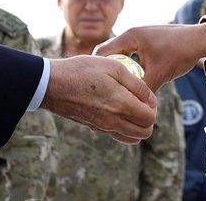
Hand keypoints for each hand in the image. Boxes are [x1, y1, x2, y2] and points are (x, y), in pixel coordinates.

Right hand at [41, 55, 157, 143]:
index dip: (154, 107)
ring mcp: (103, 127)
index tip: (148, 95)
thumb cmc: (82, 70)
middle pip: (144, 133)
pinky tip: (117, 109)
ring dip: (137, 125)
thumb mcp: (113, 67)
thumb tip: (151, 98)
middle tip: (142, 101)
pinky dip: (124, 127)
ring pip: (131, 138)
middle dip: (149, 118)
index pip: (150, 118)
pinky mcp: (94, 128)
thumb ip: (137, 84)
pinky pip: (117, 135)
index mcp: (121, 105)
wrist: (52, 84)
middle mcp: (113, 121)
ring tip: (132, 105)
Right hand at [95, 23, 205, 91]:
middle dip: (106, 73)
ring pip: (120, 58)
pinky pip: (130, 58)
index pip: (103, 53)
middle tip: (100, 92)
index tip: (94, 88)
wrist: (201, 40)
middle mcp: (131, 35)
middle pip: (109, 56)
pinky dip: (128, 70)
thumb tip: (132, 110)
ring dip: (118, 72)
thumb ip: (144, 90)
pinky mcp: (146, 45)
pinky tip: (129, 85)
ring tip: (112, 91)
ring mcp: (139, 39)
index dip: (97, 70)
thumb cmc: (181, 52)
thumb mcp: (159, 73)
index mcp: (130, 36)